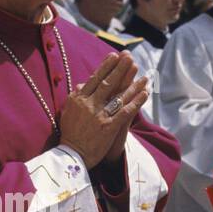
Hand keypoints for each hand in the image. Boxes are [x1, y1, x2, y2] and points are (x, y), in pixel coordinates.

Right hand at [59, 53, 148, 169]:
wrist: (72, 155)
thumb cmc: (69, 134)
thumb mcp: (67, 112)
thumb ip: (76, 96)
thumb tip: (82, 83)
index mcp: (78, 99)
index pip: (94, 79)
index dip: (106, 67)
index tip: (114, 56)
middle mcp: (89, 105)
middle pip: (107, 83)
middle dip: (120, 69)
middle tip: (129, 57)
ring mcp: (100, 116)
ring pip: (119, 96)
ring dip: (133, 85)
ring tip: (144, 76)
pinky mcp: (109, 127)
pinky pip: (126, 111)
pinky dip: (136, 101)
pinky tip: (145, 93)